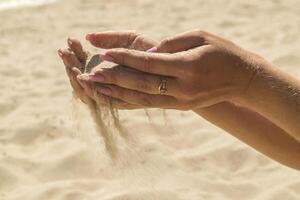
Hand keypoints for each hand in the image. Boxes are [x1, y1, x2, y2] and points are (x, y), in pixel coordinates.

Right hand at [58, 31, 157, 108]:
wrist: (171, 67)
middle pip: (79, 77)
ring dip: (75, 78)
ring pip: (85, 90)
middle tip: (64, 51)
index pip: (82, 62)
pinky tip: (84, 76)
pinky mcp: (119, 102)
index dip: (74, 52)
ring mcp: (110, 92)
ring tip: (71, 65)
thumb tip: (88, 37)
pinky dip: (89, 90)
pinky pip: (99, 100)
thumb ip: (110, 38)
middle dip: (70, 64)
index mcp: (105, 66)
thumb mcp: (129, 39)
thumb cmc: (151, 51)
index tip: (71, 40)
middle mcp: (105, 81)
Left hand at [88, 30, 262, 109]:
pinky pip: (151, 105)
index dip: (124, 58)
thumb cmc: (222, 52)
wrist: (242, 79)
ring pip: (143, 99)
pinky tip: (115, 98)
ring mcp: (180, 101)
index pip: (148, 63)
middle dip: (113, 79)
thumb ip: (172, 44)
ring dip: (117, 94)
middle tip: (89, 75)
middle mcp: (182, 88)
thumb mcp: (200, 37)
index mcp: (187, 67)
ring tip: (95, 89)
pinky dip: (131, 102)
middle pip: (141, 84)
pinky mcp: (180, 107)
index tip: (103, 53)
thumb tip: (147, 54)